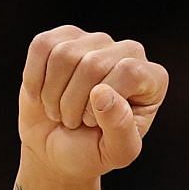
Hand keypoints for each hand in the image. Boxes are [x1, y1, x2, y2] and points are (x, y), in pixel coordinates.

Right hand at [19, 25, 168, 179]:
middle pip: (94, 64)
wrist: (57, 147)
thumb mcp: (115, 152)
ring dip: (53, 94)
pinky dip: (35, 79)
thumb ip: (120, 129)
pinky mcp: (63, 37)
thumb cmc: (93, 151)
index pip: (129, 72)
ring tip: (61, 110)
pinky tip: (42, 95)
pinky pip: (42, 47)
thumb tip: (102, 93)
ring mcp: (96, 41)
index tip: (94, 123)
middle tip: (74, 122)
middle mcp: (129, 52)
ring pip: (65, 55)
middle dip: (74, 103)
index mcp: (153, 79)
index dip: (104, 103)